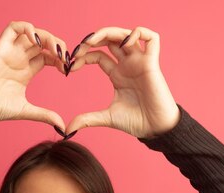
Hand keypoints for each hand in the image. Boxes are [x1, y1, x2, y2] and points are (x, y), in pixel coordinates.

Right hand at [0, 21, 68, 129]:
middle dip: (57, 46)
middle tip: (65, 58)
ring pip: (32, 33)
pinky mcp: (0, 48)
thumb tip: (62, 128)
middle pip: (43, 42)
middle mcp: (20, 59)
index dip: (60, 59)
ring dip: (47, 36)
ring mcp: (11, 52)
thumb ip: (45, 115)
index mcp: (27, 71)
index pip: (48, 56)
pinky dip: (27, 28)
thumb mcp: (26, 111)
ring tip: (55, 49)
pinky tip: (36, 39)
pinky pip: (13, 28)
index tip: (67, 70)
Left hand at [66, 26, 180, 137]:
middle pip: (110, 40)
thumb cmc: (136, 121)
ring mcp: (140, 62)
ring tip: (93, 41)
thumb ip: (87, 119)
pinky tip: (125, 43)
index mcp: (117, 74)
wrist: (155, 129)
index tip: (70, 67)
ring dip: (108, 32)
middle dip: (92, 39)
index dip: (83, 56)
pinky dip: (139, 33)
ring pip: (126, 34)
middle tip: (78, 49)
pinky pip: (152, 38)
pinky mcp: (152, 63)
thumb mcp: (106, 117)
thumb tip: (67, 129)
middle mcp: (128, 65)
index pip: (97, 55)